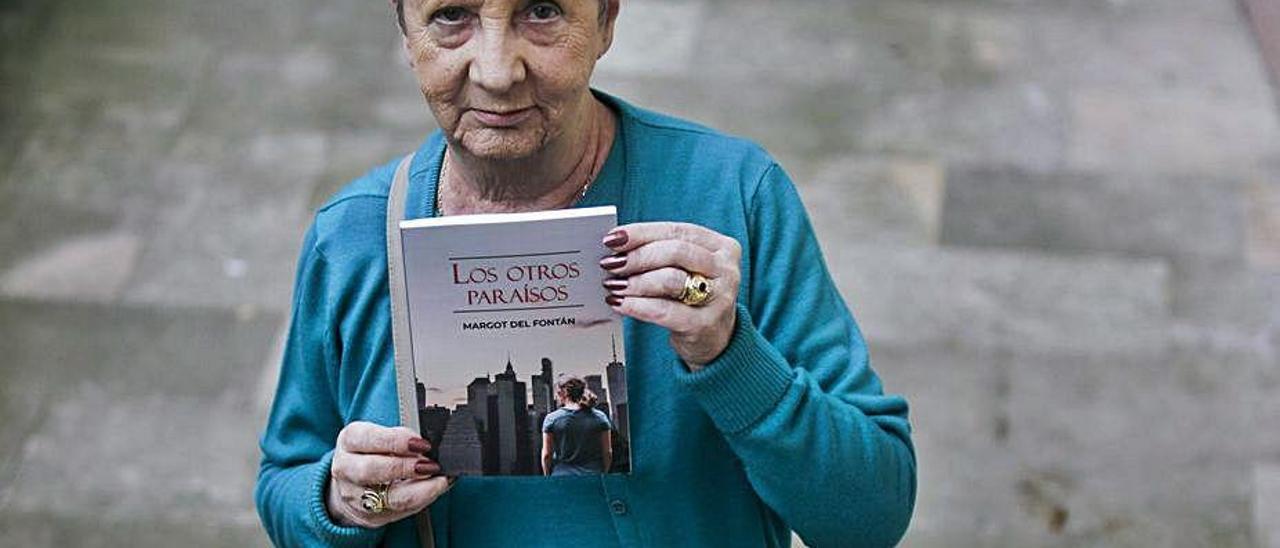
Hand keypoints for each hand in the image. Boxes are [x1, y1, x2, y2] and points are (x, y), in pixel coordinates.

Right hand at [327, 421, 452, 527]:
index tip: (421, 443)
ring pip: (388, 497)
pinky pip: (400, 511)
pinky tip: (434, 490)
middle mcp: (346, 468)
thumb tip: (427, 446)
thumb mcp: (381, 435)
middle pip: (372, 469)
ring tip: (438, 480)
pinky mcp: (369, 516)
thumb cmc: (374, 451)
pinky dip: (422, 500)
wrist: (352, 482)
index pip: (368, 438)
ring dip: (419, 490)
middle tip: (430, 464)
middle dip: (405, 467)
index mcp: (349, 440)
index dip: (396, 441)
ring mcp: (355, 496)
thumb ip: (402, 438)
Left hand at [600, 222, 741, 369]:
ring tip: (614, 285)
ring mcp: (719, 298)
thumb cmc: (695, 298)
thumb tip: (618, 247)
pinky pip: (664, 311)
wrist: (716, 339)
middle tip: (610, 263)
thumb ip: (661, 254)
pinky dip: (637, 306)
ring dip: (635, 282)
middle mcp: (725, 269)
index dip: (642, 232)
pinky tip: (620, 303)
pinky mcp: (705, 324)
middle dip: (637, 257)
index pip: (678, 231)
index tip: (614, 237)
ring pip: (670, 279)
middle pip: (675, 252)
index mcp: (722, 247)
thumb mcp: (687, 270)